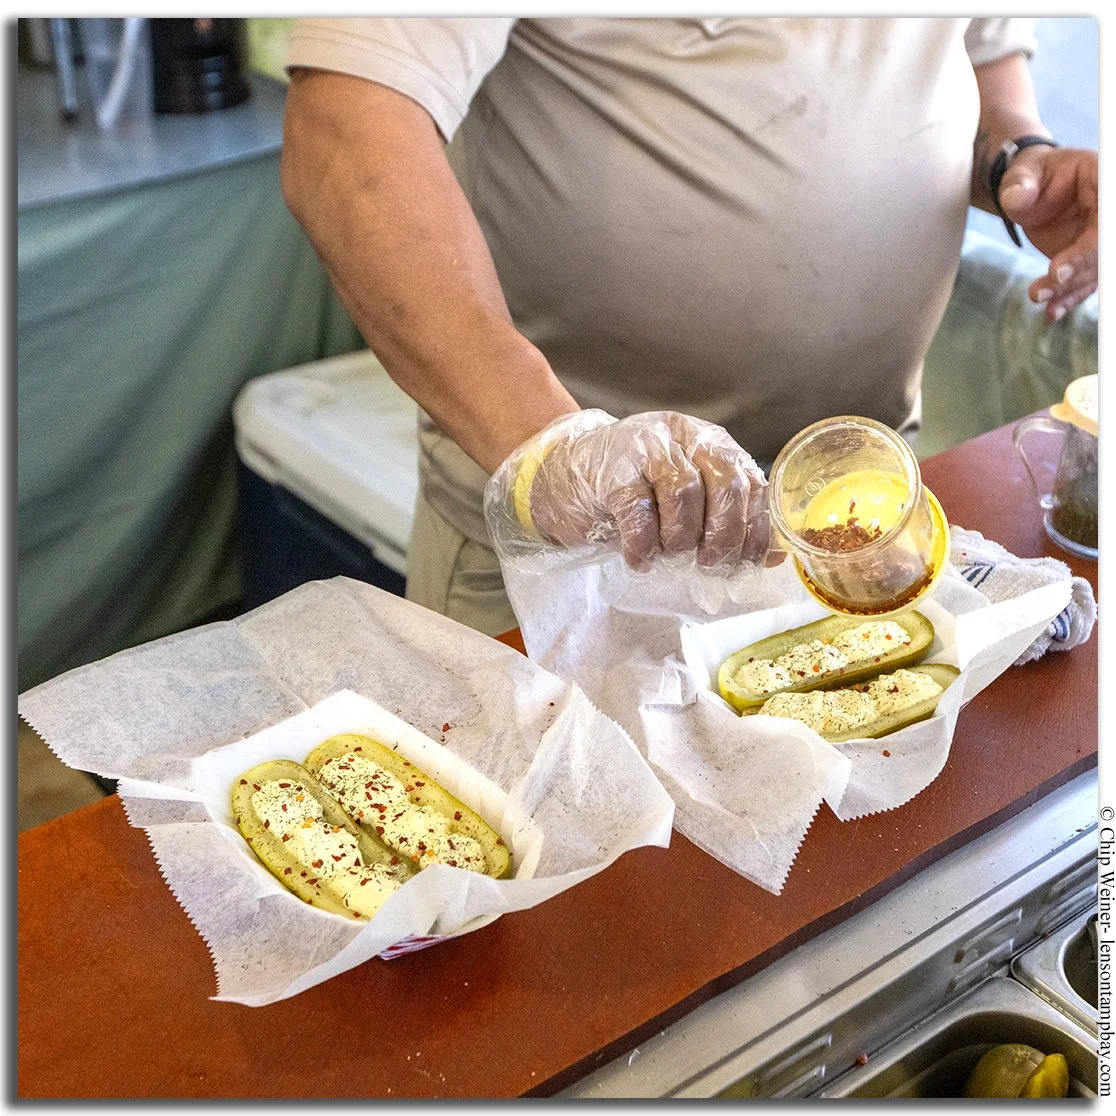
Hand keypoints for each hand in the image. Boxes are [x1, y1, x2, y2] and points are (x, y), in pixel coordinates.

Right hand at [492, 410, 770, 573]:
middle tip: (708, 565)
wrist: (560, 473)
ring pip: (684, 494)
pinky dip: (643, 545)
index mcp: (708, 441)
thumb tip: (773, 556)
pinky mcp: (612, 470)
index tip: (743, 562)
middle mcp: (681, 436)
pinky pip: (638, 512)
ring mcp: (645, 447)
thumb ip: (726, 521)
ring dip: (680, 539)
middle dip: (723, 536)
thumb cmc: (628, 491)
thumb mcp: (683, 501)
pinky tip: (640, 559)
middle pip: (724, 484)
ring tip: (668, 556)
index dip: (753, 527)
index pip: (750, 481)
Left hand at [997, 145, 1097, 322]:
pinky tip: (1052, 313)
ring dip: (1069, 289)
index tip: (1066, 264)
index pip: (1106, 216)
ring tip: (1038, 296)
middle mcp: (1106, 212)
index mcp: (1102, 181)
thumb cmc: (1031, 175)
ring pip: (1094, 269)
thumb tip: (1017, 197)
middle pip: (1104, 247)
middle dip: (1080, 269)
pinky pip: (1083, 283)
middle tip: (1050, 283)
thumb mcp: (1022, 173)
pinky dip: (1068, 298)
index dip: (1093, 244)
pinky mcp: (1086, 258)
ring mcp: (1099, 237)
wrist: (1030, 189)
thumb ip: (1019, 184)